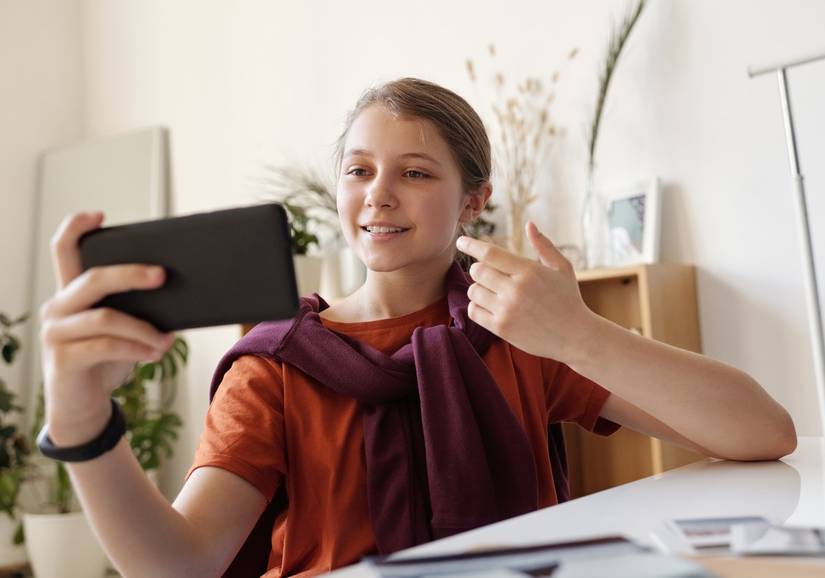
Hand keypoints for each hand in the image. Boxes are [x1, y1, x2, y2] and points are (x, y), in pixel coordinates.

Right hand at [39, 212, 174, 444]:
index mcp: (71, 294)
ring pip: (106, 317)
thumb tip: (182, 291)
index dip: (76, 228)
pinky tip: (156, 353)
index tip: (100, 215)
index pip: (63, 251)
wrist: (85, 407)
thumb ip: (138, 309)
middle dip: (132, 274)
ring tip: (167, 341)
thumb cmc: (107, 361)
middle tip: (163, 275)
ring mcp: (56, 333)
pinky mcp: (63, 359)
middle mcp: (56, 308)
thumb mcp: (124, 330)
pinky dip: (137, 348)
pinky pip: (106, 346)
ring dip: (144, 328)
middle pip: (93, 279)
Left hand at [456, 221, 594, 361]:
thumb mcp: (562, 268)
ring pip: (473, 291)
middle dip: (478, 270)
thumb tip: (529, 224)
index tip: (461, 241)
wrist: (576, 337)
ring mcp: (507, 310)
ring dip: (478, 289)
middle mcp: (515, 289)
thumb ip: (543, 245)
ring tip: (493, 292)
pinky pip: (473, 311)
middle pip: (477, 271)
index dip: (471, 245)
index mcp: (529, 271)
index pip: (489, 253)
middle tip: (488, 274)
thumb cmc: (568, 299)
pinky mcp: (501, 328)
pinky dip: (477, 307)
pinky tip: (490, 306)